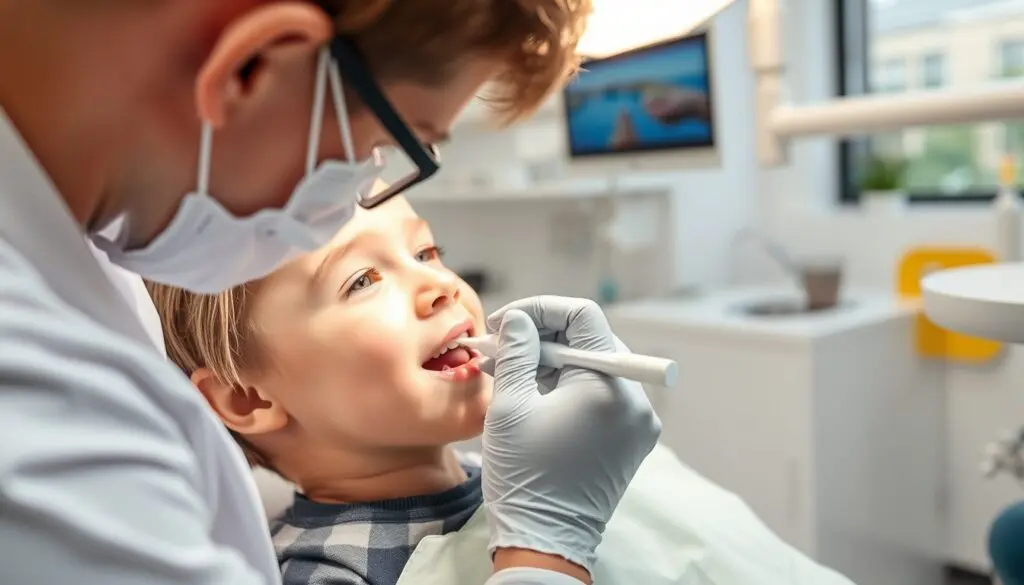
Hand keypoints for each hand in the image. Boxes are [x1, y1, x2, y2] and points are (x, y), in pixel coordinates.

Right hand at [480, 296, 661, 575]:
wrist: (547, 541)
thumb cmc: (524, 476)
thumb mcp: (509, 406)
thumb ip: (516, 351)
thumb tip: (519, 319)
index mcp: (608, 387)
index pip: (583, 317)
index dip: (540, 309)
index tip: (505, 323)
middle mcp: (636, 400)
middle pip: (593, 339)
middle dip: (546, 335)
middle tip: (504, 344)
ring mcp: (640, 422)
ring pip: (598, 366)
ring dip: (557, 360)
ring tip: (515, 372)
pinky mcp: (634, 439)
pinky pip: (605, 394)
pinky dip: (574, 386)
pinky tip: (539, 394)